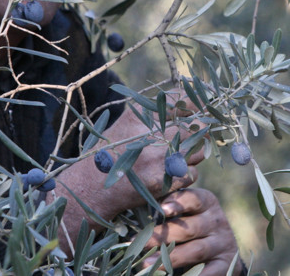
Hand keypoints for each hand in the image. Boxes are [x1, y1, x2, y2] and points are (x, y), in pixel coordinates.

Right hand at [55, 103, 204, 239]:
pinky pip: (191, 174)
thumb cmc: (107, 155)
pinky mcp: (163, 181)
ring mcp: (157, 158)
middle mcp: (150, 134)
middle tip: (193, 136)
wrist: (89, 190)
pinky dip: (185, 175)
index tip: (200, 107)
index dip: (196, 103)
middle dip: (198, 131)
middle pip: (196, 126)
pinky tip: (170, 175)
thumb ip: (151, 115)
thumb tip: (185, 104)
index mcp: (139, 116)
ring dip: (193, 154)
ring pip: (198, 151)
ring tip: (178, 156)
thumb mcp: (124, 126)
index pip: (182, 100)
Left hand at [143, 188, 242, 275]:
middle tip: (140, 242)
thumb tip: (139, 205)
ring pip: (196, 251)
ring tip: (146, 263)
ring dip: (170, 257)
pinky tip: (166, 275)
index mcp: (206, 202)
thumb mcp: (186, 212)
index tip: (161, 209)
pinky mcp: (226, 264)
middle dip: (163, 235)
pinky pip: (207, 273)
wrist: (221, 249)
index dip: (177, 203)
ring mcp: (223, 243)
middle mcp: (217, 221)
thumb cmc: (192, 225)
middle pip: (190, 228)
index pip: (193, 199)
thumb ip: (168, 207)